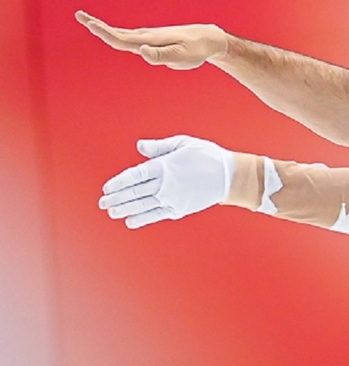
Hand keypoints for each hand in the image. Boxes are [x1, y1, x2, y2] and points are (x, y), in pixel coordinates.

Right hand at [75, 11, 227, 69]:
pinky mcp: (155, 40)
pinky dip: (118, 35)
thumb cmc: (196, 50)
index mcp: (150, 41)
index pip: (122, 39)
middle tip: (79, 15)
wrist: (208, 39)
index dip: (104, 33)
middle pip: (118, 33)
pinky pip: (132, 38)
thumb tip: (142, 52)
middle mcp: (148, 37)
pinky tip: (114, 35)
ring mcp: (150, 37)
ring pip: (123, 34)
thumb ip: (162, 56)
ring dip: (105, 30)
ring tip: (90, 23)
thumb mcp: (182, 57)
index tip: (89, 24)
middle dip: (98, 26)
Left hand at [99, 135, 234, 228]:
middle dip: (116, 198)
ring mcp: (171, 198)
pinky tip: (130, 221)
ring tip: (112, 212)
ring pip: (142, 205)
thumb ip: (159, 147)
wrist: (229, 176)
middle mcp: (165, 184)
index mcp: (164, 166)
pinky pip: (156, 215)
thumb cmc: (207, 156)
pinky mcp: (179, 209)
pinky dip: (142, 219)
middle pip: (134, 192)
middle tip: (103, 203)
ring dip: (125, 209)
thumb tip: (140, 147)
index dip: (118, 183)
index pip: (134, 175)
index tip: (107, 188)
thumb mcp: (183, 143)